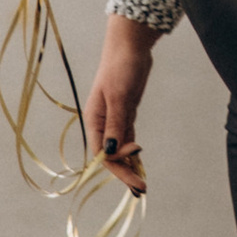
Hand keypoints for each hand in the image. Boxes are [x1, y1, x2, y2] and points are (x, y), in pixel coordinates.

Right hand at [84, 15, 158, 194]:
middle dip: (125, 174)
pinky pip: (127, 139)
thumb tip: (112, 153)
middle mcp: (102, 123)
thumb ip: (116, 125)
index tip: (138, 175)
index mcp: (94, 120)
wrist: (130, 46)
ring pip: (120, 150)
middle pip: (111, 156)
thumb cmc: (121, 68)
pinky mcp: (126, 114)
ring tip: (142, 184)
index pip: (103, 154)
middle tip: (142, 190)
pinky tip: (139, 164)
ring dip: (130, 167)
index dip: (118, 168)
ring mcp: (115, 119)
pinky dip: (133, 153)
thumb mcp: (119, 97)